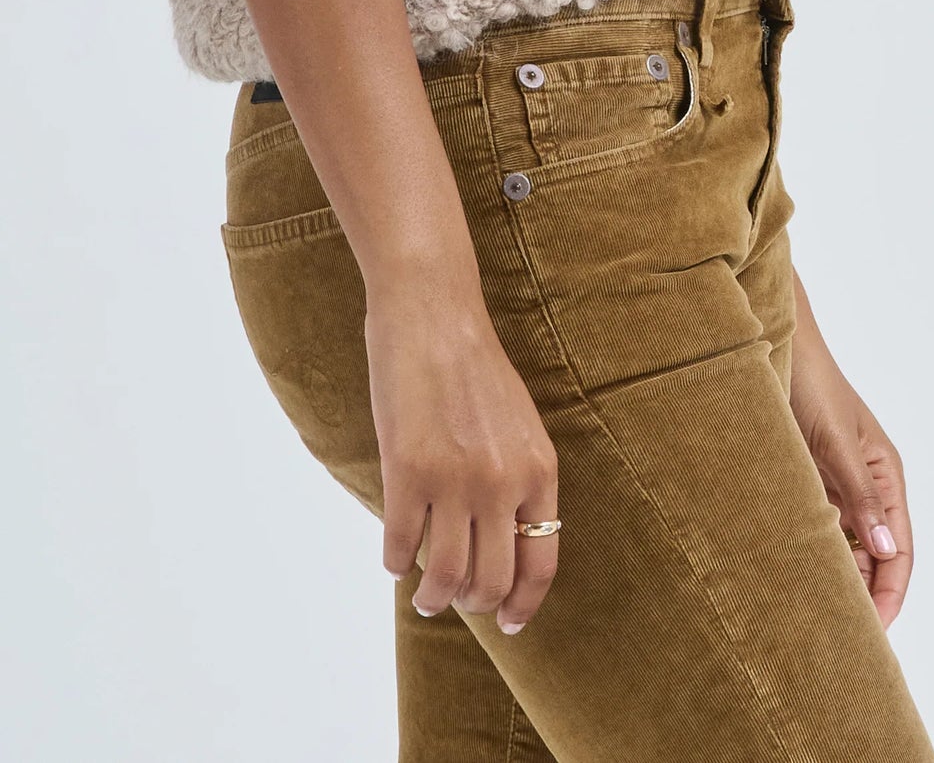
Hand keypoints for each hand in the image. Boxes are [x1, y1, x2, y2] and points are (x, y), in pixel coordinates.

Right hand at [366, 282, 560, 634]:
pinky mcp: (407, 470)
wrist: (433, 310)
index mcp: (538, 470)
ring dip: (431, 598)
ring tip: (422, 596)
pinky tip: (393, 557)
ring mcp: (455, 479)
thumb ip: (518, 479)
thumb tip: (504, 542)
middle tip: (455, 602)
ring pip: (445, 576)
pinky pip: (400, 545)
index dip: (522, 605)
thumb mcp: (518, 423)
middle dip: (472, 604)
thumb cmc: (472, 363)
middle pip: (491, 581)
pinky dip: (394, 562)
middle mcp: (502, 481)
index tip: (507, 624)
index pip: (540, 563)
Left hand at [788, 275, 914, 628]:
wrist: (771, 340)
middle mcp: (865, 487)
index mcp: (886, 476)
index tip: (871, 635)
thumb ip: (861, 495)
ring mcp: (834, 486)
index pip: (898, 553)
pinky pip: (813, 529)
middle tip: (833, 637)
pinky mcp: (805, 481)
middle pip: (871, 559)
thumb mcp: (837, 442)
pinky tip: (787, 573)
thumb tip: (885, 550)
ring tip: (806, 612)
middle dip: (859, 597)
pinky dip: (806, 553)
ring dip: (830, 577)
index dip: (889, 597)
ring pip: (841, 548)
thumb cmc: (811, 383)